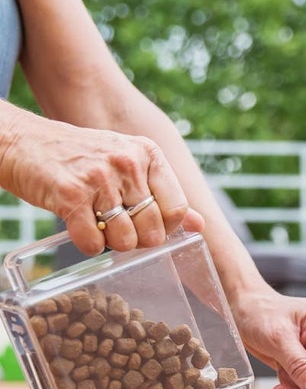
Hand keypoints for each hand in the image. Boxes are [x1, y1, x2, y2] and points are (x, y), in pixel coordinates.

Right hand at [0, 107, 201, 254]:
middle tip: (117, 227)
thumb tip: (200, 225)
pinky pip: (93, 243)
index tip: (147, 224)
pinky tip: (79, 229)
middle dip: (138, 239)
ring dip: (111, 243)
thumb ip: (163, 195)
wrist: (23, 142)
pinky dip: (88, 246)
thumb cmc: (80, 159)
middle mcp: (128, 163)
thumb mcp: (128, 165)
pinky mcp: (70, 194)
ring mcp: (99, 177)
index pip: (177, 208)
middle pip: (154, 229)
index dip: (165, 227)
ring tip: (97, 224)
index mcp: (148, 154)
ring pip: (126, 240)